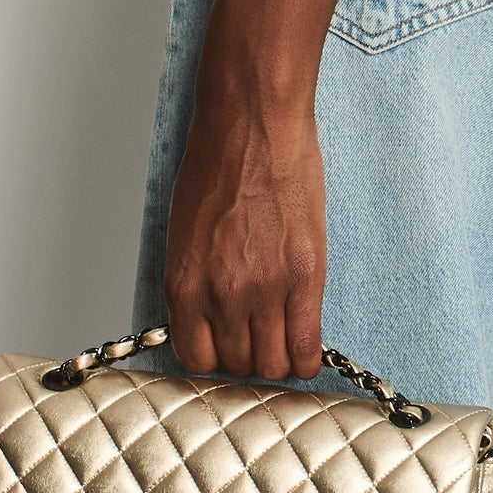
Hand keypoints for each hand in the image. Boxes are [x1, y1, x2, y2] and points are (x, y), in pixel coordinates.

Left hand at [163, 0, 345, 381]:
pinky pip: (307, 347)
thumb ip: (196, 282)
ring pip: (273, 363)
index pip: (197, 359)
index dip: (216, 358)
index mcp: (184, 285)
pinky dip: (308, 358)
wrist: (252, 126)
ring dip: (278, 358)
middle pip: (238, 366)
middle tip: (260, 340)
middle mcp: (221, 296)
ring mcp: (265, 290)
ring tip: (284, 339)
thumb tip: (209, 317)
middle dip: (248, 358)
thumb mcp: (185, 233)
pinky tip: (308, 350)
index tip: (228, 348)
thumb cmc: (216, 164)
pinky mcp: (305, 276)